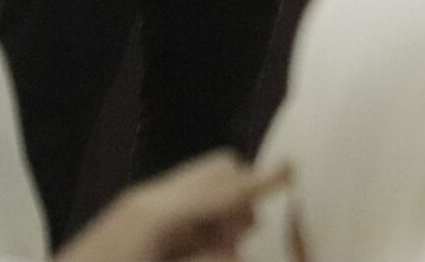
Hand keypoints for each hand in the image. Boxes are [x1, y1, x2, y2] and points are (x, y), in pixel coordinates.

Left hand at [57, 150, 287, 261]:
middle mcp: (149, 199)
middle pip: (217, 171)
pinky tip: (193, 251)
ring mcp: (137, 206)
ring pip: (202, 188)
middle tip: (243, 239)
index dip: (261, 182)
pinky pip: (182, 208)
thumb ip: (205, 257)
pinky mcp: (130, 219)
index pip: (223, 188)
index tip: (295, 171)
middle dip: (242, 196)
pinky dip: (200, 223)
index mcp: (156, 213)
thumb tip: (233, 246)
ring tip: (218, 251)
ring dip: (222, 213)